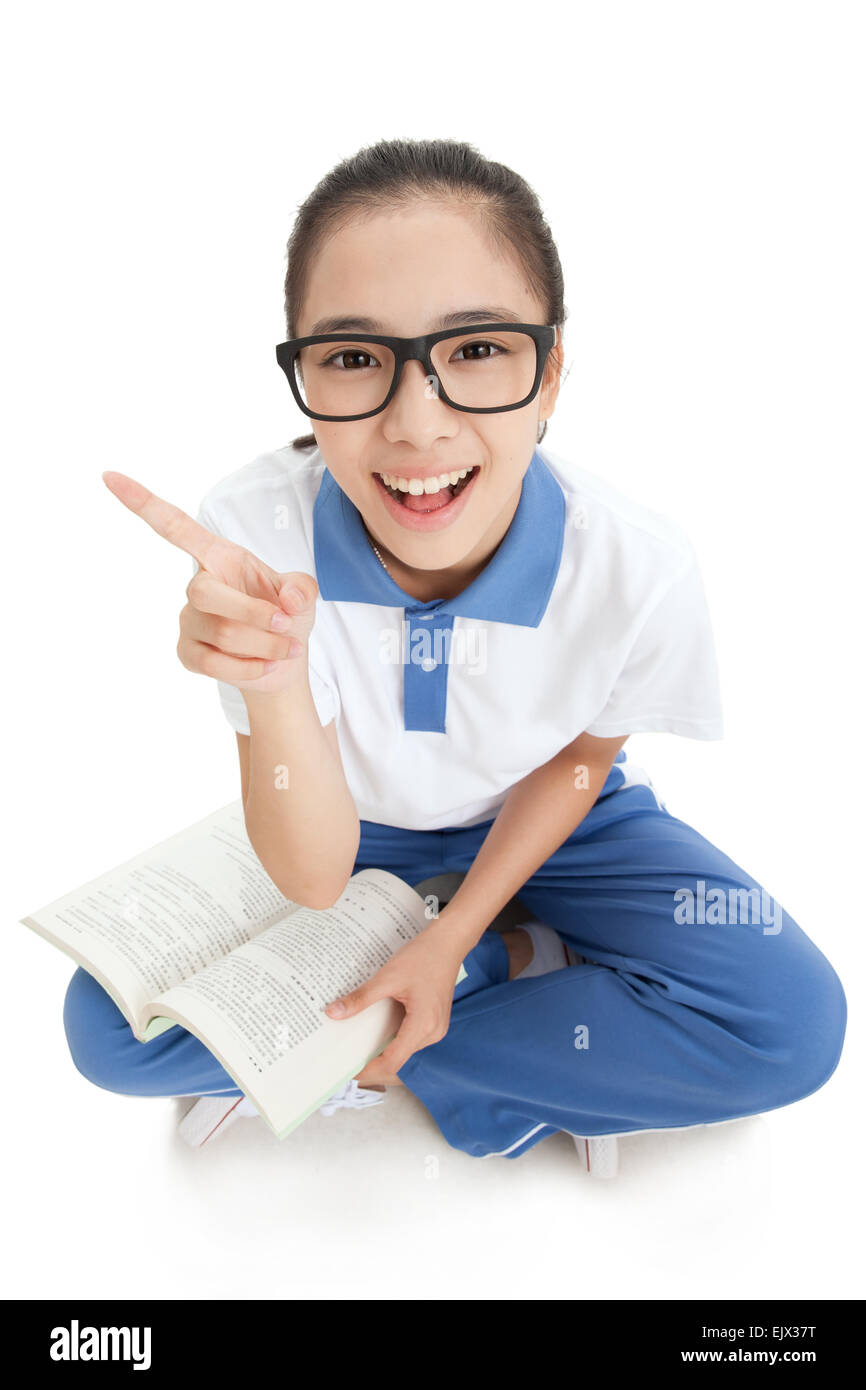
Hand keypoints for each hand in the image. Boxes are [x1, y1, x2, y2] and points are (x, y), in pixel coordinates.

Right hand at [101, 471, 317, 693]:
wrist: (283, 665)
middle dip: (254, 613)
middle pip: (205, 593)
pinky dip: (251, 668)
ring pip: (221, 633)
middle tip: (287, 625)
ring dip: (265, 644)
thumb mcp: (302, 595)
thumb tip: (287, 600)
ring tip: (287, 649)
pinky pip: (214, 663)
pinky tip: (268, 667)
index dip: (144, 503)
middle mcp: (198, 585)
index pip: (176, 528)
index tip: (109, 477)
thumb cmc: (286, 618)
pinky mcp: (188, 653)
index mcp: (220, 558)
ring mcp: (188, 620)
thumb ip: (302, 589)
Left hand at [323, 926, 466, 1086]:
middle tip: (347, 1060)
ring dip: (383, 1051)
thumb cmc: (423, 957)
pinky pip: (410, 1039)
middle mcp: (432, 1033)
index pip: (392, 1062)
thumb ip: (361, 999)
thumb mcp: (387, 978)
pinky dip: (393, 1039)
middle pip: (398, 1060)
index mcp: (423, 1025)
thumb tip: (333, 1013)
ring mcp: (435, 1029)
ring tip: (358, 1046)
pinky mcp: (433, 1022)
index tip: (348, 1072)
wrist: (447, 943)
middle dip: (372, 1062)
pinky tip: (376, 1031)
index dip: (368, 1071)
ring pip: (404, 1050)